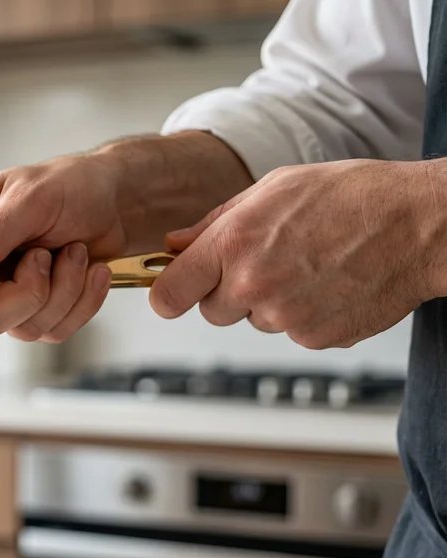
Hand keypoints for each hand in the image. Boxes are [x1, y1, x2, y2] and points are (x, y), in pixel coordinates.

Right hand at [0, 131, 251, 342]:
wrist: (118, 198)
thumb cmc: (69, 185)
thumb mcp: (27, 201)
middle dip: (22, 295)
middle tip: (45, 256)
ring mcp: (7, 292)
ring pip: (19, 329)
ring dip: (59, 293)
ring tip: (75, 253)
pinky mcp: (40, 308)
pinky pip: (53, 330)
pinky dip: (80, 303)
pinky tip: (90, 270)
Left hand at [151, 159, 446, 348]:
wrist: (421, 224)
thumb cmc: (352, 196)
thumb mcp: (274, 188)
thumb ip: (215, 222)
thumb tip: (175, 245)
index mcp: (234, 244)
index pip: (168, 296)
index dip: (169, 295)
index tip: (175, 292)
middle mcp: (254, 285)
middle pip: (212, 311)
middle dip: (229, 292)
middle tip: (268, 261)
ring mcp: (285, 317)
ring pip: (255, 321)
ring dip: (272, 301)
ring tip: (310, 264)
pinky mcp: (315, 338)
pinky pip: (293, 332)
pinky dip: (306, 314)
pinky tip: (331, 283)